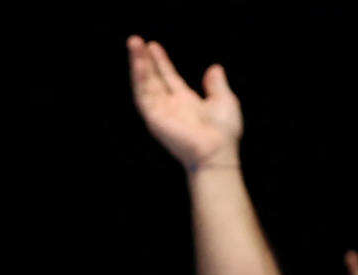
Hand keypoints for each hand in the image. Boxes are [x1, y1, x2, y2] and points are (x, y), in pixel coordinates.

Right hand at [128, 35, 241, 171]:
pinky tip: (139, 63)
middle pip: (152, 78)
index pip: (167, 77)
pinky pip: (144, 95)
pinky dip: (140, 78)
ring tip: (133, 43)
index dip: (160, 62)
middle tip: (135, 41)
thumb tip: (214, 68)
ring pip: (144, 84)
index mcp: (184, 101)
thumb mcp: (224, 100)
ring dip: (138, 64)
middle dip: (143, 59)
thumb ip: (216, 85)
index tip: (152, 45)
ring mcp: (160, 112)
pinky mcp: (154, 118)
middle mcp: (169, 106)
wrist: (217, 150)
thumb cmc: (223, 132)